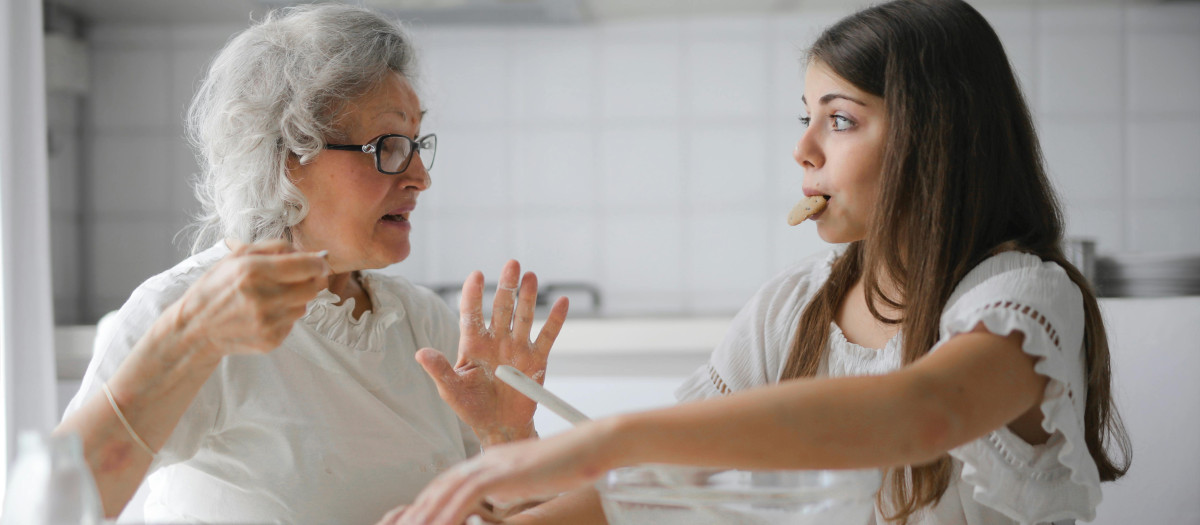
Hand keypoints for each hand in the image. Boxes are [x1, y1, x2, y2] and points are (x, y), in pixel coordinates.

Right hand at [169, 239, 329, 359]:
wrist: (195, 328)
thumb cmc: (217, 287)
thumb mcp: (237, 256)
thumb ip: (275, 248)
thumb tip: (311, 253)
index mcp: (253, 271)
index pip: (307, 266)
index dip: (319, 262)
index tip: (320, 262)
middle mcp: (262, 298)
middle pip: (313, 287)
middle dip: (311, 279)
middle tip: (299, 277)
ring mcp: (268, 322)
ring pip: (305, 306)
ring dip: (297, 298)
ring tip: (273, 296)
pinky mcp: (271, 340)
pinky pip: (293, 323)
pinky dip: (285, 316)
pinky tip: (265, 313)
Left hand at [395, 422, 615, 524]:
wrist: (590, 445)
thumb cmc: (569, 464)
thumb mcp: (531, 481)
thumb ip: (510, 490)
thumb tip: (499, 504)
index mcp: (490, 462)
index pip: (449, 485)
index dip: (429, 504)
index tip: (416, 521)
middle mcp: (486, 461)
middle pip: (441, 487)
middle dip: (419, 510)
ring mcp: (494, 464)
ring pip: (447, 490)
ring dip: (427, 514)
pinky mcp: (504, 472)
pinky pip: (467, 495)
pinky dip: (450, 512)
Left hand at [417, 260, 568, 444]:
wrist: (499, 426)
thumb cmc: (471, 407)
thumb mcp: (451, 390)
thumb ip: (439, 370)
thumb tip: (420, 353)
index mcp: (473, 345)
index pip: (471, 314)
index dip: (473, 294)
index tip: (476, 275)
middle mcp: (496, 341)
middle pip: (502, 308)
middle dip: (506, 286)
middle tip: (512, 264)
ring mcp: (517, 348)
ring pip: (523, 317)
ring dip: (528, 296)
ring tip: (531, 276)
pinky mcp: (536, 360)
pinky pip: (547, 337)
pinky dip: (555, 320)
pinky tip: (562, 302)